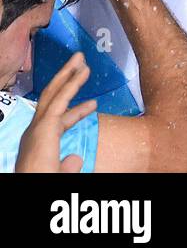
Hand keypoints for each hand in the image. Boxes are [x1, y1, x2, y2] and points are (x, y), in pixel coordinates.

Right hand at [14, 53, 95, 173]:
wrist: (33, 188)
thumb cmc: (42, 183)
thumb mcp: (58, 175)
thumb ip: (67, 166)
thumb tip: (76, 158)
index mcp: (37, 145)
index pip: (56, 122)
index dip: (75, 111)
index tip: (92, 103)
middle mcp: (33, 133)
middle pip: (50, 100)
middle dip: (64, 80)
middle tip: (79, 63)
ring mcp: (37, 128)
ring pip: (52, 94)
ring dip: (67, 74)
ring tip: (82, 58)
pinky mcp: (45, 126)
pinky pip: (60, 99)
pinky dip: (71, 83)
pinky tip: (82, 71)